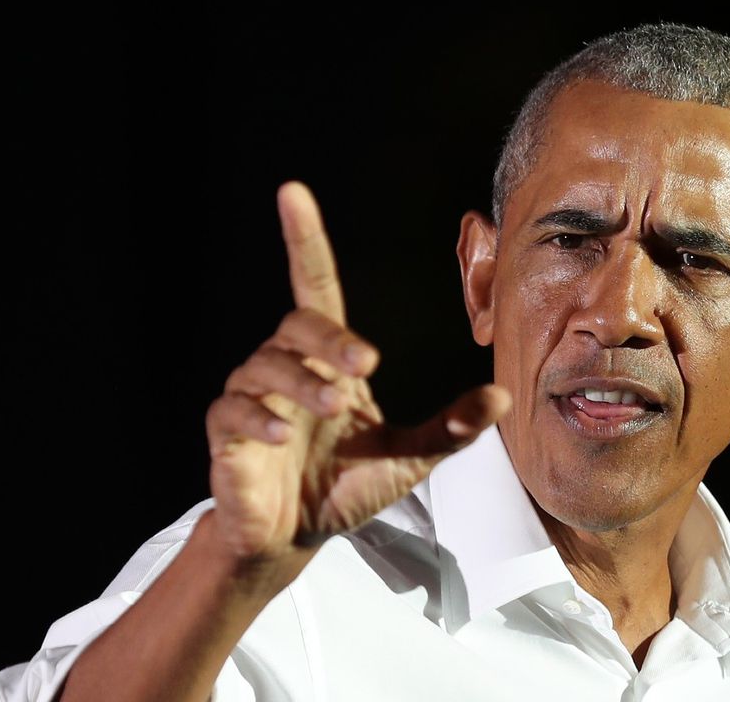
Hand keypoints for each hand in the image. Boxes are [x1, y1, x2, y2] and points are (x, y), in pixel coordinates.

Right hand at [204, 181, 510, 566]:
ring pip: (265, 363)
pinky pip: (233, 409)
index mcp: (327, 361)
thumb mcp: (408, 457)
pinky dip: (259, 418)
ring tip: (331, 409)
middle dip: (330, 342)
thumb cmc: (346, 488)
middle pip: (298, 325)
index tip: (292, 193)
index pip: (312, 284)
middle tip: (363, 367)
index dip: (303, 239)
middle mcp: (288, 367)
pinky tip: (283, 434)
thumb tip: (502, 396)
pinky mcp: (227, 434)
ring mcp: (253, 398)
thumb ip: (451, 428)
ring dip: (301, 382)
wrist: (297, 537)